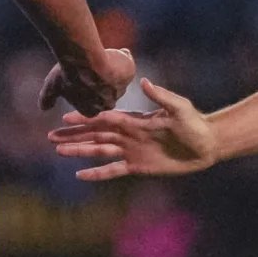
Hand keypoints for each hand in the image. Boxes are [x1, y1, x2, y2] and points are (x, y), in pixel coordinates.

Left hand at [39, 46, 139, 116]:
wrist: (85, 61)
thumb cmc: (68, 74)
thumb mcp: (52, 86)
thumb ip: (47, 98)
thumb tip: (43, 107)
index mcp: (92, 111)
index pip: (94, 101)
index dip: (89, 87)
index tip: (84, 77)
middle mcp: (109, 103)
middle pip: (109, 91)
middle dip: (104, 79)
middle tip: (94, 66)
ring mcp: (121, 88)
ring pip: (119, 76)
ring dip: (114, 67)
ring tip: (104, 56)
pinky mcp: (129, 72)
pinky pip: (127, 62)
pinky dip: (122, 56)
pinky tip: (113, 50)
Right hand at [47, 78, 218, 180]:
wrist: (207, 145)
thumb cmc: (195, 124)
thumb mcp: (179, 108)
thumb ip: (161, 97)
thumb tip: (145, 82)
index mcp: (135, 120)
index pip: (104, 119)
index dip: (84, 119)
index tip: (64, 118)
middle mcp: (128, 135)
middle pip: (95, 135)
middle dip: (73, 135)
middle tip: (50, 136)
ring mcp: (131, 151)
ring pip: (99, 151)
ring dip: (79, 151)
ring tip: (59, 150)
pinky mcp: (138, 166)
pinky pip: (113, 170)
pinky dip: (97, 173)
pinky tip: (80, 175)